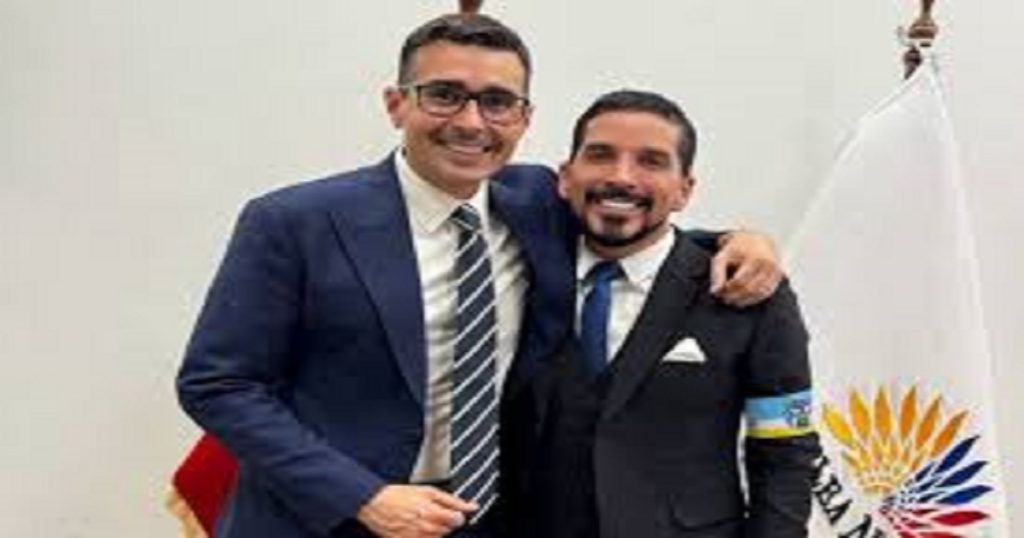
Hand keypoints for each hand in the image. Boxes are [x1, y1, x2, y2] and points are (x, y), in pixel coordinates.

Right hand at [356, 484, 476, 537]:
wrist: (375, 504)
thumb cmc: (399, 495)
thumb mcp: (428, 491)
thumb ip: (452, 500)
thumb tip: (472, 506)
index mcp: (431, 512)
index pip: (457, 520)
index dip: (457, 515)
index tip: (453, 512)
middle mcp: (425, 527)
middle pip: (447, 530)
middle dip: (445, 522)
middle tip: (433, 512)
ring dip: (434, 530)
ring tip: (423, 519)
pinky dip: (424, 536)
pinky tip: (416, 527)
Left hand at [710, 229, 781, 306]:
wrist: (757, 239)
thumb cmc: (737, 249)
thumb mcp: (723, 256)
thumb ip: (717, 273)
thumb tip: (715, 291)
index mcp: (753, 258)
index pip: (738, 281)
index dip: (727, 290)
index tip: (718, 293)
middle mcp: (767, 265)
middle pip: (749, 289)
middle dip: (735, 297)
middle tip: (724, 299)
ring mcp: (774, 271)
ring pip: (758, 294)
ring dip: (744, 300)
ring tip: (732, 300)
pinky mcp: (778, 277)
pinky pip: (766, 293)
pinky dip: (754, 299)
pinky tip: (743, 300)